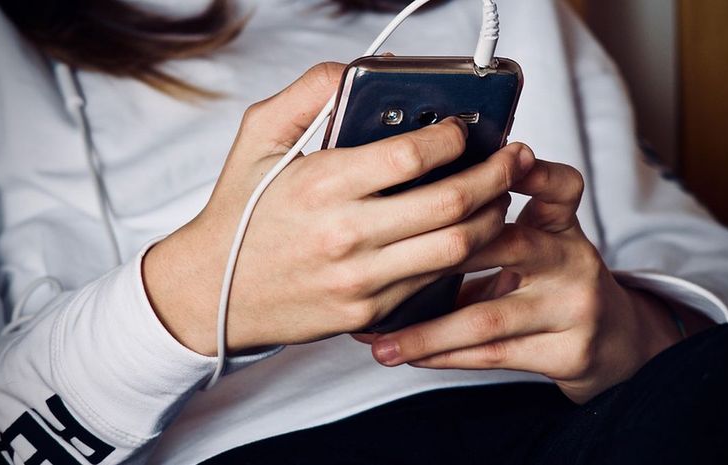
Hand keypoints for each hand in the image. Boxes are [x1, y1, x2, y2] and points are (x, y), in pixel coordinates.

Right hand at [142, 63, 534, 354]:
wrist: (213, 293)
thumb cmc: (240, 212)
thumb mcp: (258, 138)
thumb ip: (307, 94)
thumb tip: (356, 71)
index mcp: (322, 185)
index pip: (413, 155)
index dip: (454, 135)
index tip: (465, 126)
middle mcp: (346, 235)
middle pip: (451, 203)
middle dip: (497, 174)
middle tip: (513, 158)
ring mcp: (361, 281)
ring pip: (456, 248)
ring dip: (492, 217)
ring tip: (500, 196)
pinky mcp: (369, 314)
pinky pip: (434, 282)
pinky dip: (462, 255)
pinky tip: (468, 234)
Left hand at [361, 154, 686, 403]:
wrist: (610, 339)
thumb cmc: (551, 282)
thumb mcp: (537, 239)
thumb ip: (489, 224)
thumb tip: (403, 215)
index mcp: (561, 224)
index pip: (559, 186)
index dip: (532, 172)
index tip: (501, 159)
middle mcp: (572, 260)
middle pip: (509, 246)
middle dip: (441, 257)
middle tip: (386, 265)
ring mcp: (574, 308)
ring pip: (488, 318)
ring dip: (427, 332)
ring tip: (382, 341)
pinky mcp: (568, 351)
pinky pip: (493, 355)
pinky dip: (445, 355)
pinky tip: (410, 355)